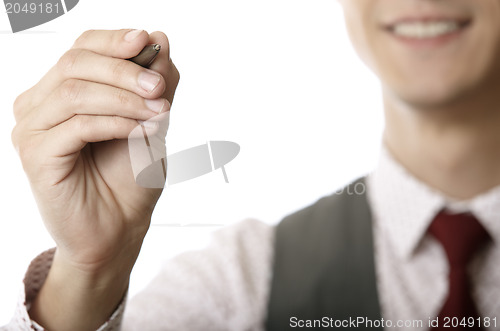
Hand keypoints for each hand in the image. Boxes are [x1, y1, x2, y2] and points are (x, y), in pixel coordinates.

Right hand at [11, 29, 179, 329]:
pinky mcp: (37, 155)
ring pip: (76, 91)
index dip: (115, 40)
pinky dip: (116, 122)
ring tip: (161, 114)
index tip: (148, 41)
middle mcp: (40, 104)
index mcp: (63, 90)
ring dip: (126, 99)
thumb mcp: (152, 122)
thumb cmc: (131, 177)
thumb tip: (159, 37)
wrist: (118, 230)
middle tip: (160, 86)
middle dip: (125, 70)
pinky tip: (142, 131)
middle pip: (76, 63)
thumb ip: (155, 84)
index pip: (82, 48)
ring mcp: (32, 129)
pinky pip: (78, 125)